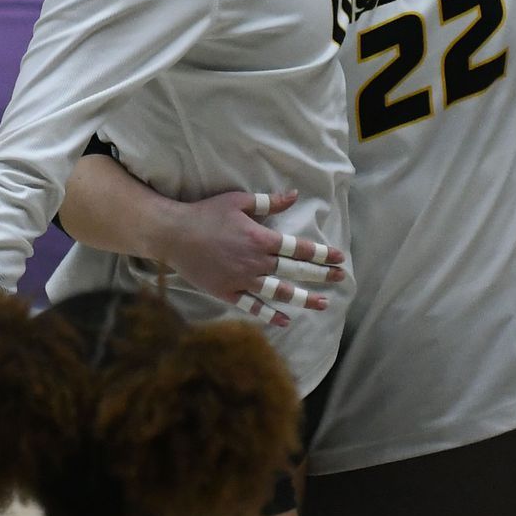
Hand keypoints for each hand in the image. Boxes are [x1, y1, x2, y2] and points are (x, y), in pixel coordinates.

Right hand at [163, 190, 346, 327]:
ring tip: (323, 304)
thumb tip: (294, 195)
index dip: (321, 253)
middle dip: (321, 275)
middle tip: (341, 278)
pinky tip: (285, 320)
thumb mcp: (239, 201)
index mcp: (260, 238)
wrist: (174, 235)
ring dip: (303, 299)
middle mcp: (255, 262)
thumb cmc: (206, 213)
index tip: (339, 258)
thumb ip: (269, 201)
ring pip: (279, 292)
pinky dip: (270, 315)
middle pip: (295, 271)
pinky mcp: (227, 293)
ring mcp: (242, 280)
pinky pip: (253, 307)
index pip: (298, 247)